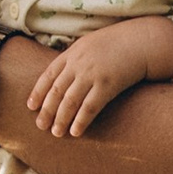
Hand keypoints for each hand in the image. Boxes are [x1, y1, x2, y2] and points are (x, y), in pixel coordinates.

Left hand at [25, 16, 172, 138]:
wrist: (142, 41)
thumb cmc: (117, 44)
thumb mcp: (90, 44)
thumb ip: (75, 58)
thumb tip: (63, 75)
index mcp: (72, 53)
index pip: (48, 75)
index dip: (38, 92)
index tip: (31, 106)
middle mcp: (78, 64)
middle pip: (56, 91)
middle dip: (47, 110)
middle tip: (40, 126)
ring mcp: (92, 74)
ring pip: (70, 101)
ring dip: (61, 119)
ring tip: (56, 133)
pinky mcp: (107, 85)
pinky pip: (90, 107)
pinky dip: (81, 121)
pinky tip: (75, 132)